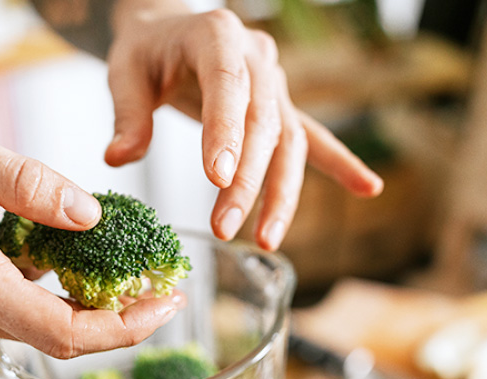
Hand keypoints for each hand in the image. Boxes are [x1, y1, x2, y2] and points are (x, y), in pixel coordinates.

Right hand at [0, 103, 182, 358]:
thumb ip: (26, 183)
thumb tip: (91, 215)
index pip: (65, 333)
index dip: (127, 326)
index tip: (168, 302)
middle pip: (57, 338)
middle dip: (117, 316)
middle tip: (160, 281)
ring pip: (32, 327)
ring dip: (83, 304)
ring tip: (123, 264)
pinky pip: (4, 312)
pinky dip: (44, 294)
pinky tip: (62, 257)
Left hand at [103, 2, 383, 250]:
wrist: (170, 31)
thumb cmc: (146, 52)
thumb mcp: (124, 73)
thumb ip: (127, 115)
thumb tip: (119, 159)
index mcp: (217, 35)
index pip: (228, 86)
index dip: (226, 133)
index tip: (216, 179)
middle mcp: (256, 55)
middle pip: (262, 124)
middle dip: (247, 182)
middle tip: (224, 229)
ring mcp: (275, 82)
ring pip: (288, 141)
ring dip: (280, 194)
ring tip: (266, 240)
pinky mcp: (281, 107)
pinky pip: (313, 138)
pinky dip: (340, 164)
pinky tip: (367, 188)